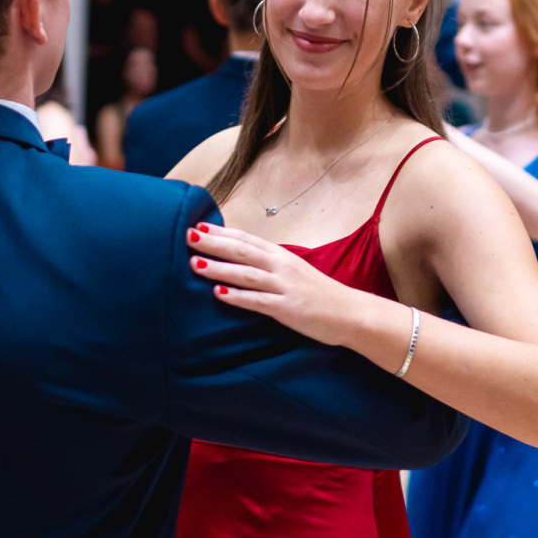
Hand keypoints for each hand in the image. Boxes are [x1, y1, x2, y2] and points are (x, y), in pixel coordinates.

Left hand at [186, 222, 367, 346]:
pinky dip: (238, 297)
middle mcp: (281, 266)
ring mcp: (284, 286)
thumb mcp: (292, 271)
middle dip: (213, 243)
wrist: (350, 313)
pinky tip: (219, 295)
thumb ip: (267, 264)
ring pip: (246, 274)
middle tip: (187, 236)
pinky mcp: (288, 308)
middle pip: (241, 251)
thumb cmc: (318, 293)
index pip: (246, 239)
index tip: (197, 224)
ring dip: (219, 268)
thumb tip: (239, 259)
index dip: (221, 231)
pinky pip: (258, 301)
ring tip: (194, 263)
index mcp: (280, 255)